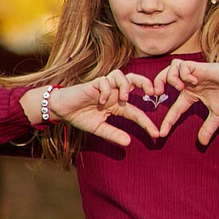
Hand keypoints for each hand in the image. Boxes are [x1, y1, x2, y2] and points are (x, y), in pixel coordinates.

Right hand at [44, 70, 164, 148]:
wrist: (61, 110)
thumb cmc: (79, 117)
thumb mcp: (98, 129)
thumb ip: (113, 134)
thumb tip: (128, 142)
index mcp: (117, 105)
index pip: (137, 112)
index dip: (147, 123)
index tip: (156, 134)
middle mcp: (114, 93)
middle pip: (136, 80)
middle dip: (147, 83)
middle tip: (153, 92)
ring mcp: (104, 87)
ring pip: (122, 75)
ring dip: (125, 85)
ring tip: (123, 98)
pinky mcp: (93, 84)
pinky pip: (104, 81)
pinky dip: (105, 90)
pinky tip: (100, 100)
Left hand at [155, 57, 218, 145]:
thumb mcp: (217, 116)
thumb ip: (208, 128)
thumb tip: (202, 144)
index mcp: (190, 94)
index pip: (173, 108)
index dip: (167, 121)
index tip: (162, 134)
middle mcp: (189, 83)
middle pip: (163, 79)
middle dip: (155, 84)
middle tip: (156, 95)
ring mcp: (193, 74)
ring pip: (170, 68)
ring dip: (170, 78)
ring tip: (179, 87)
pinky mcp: (199, 66)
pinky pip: (182, 65)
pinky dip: (184, 73)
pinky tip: (194, 80)